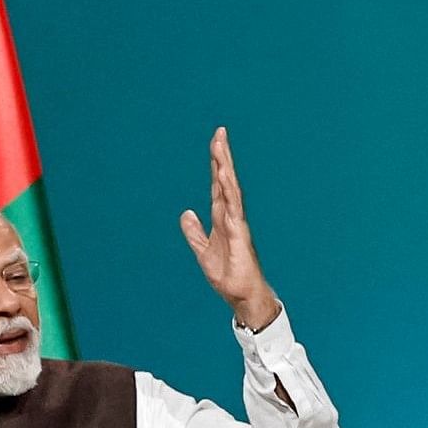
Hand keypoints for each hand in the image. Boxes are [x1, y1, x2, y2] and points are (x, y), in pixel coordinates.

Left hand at [179, 127, 282, 331]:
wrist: (241, 296)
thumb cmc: (228, 275)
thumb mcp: (202, 251)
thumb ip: (194, 232)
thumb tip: (186, 213)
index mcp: (222, 218)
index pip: (217, 186)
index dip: (215, 165)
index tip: (215, 143)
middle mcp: (231, 216)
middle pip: (225, 180)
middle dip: (222, 156)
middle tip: (220, 132)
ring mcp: (237, 222)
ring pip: (230, 188)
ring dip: (225, 166)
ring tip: (221, 145)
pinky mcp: (240, 233)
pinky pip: (233, 207)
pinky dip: (229, 190)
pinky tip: (224, 174)